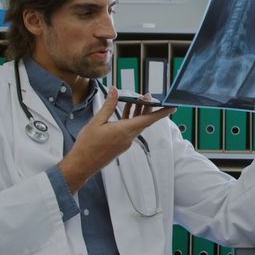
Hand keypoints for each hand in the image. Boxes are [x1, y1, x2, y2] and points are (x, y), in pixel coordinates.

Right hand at [58, 87, 174, 191]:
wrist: (82, 164)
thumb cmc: (88, 145)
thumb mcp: (97, 121)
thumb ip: (108, 105)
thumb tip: (115, 91)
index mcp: (125, 131)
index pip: (148, 120)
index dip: (161, 113)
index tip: (172, 107)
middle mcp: (129, 138)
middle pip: (143, 120)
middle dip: (147, 107)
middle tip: (147, 95)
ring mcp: (126, 142)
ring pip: (137, 124)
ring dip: (138, 112)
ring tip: (137, 99)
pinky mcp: (121, 145)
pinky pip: (130, 129)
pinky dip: (130, 119)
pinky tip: (125, 111)